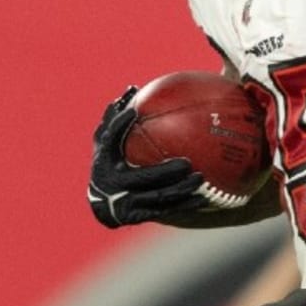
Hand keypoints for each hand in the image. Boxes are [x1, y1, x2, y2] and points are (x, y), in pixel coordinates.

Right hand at [87, 87, 204, 227]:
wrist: (102, 204)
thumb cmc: (108, 163)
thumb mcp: (105, 143)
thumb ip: (116, 119)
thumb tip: (131, 90)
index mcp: (105, 159)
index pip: (110, 140)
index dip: (119, 127)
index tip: (132, 113)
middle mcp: (113, 182)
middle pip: (143, 178)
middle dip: (165, 172)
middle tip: (187, 163)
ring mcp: (126, 201)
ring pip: (158, 197)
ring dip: (180, 189)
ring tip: (199, 179)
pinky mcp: (137, 215)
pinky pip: (165, 209)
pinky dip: (185, 204)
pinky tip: (203, 198)